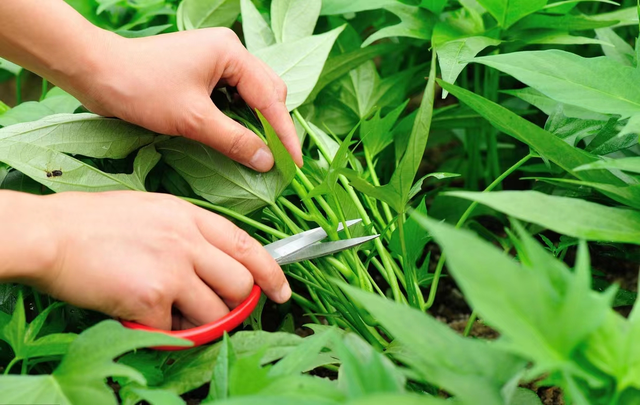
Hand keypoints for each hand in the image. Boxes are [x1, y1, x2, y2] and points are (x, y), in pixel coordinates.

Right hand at [28, 191, 290, 329]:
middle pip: (241, 285)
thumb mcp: (155, 211)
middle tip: (216, 311)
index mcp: (191, 217)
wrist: (52, 234)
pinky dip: (160, 332)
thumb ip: (190, 234)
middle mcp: (189, 241)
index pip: (248, 246)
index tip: (282, 292)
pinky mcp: (152, 298)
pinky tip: (140, 316)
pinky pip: (173, 331)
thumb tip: (215, 265)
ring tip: (170, 312)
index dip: (271, 273)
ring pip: (215, 313)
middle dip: (234, 305)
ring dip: (199, 322)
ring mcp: (173, 269)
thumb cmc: (96, 223)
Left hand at [68, 28, 302, 171]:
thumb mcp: (193, 120)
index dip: (284, 133)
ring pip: (251, 95)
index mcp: (231, 53)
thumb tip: (267, 161)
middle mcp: (228, 51)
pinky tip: (241, 137)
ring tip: (265, 152)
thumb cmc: (142, 89)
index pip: (270, 97)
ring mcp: (216, 60)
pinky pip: (233, 97)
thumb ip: (234, 140)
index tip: (294, 163)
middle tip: (280, 159)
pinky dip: (240, 118)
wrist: (97, 73)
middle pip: (267, 91)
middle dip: (275, 126)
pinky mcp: (203, 72)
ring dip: (258, 123)